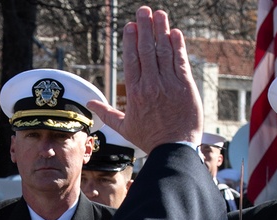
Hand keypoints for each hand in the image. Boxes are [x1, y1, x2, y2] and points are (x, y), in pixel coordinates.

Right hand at [86, 7, 202, 153]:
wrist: (174, 148)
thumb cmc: (149, 139)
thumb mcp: (124, 127)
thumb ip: (107, 113)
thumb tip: (90, 105)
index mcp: (135, 93)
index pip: (131, 60)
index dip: (131, 40)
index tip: (130, 26)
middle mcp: (151, 85)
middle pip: (147, 50)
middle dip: (145, 28)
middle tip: (143, 10)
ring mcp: (169, 84)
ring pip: (164, 51)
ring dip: (161, 30)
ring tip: (159, 14)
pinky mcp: (185, 86)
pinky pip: (180, 61)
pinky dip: (178, 45)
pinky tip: (175, 33)